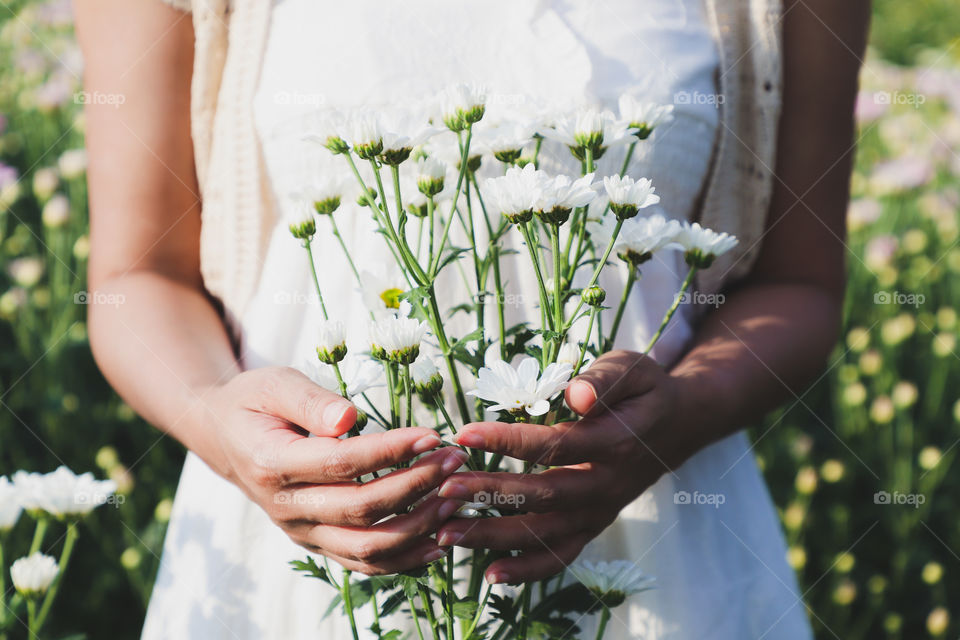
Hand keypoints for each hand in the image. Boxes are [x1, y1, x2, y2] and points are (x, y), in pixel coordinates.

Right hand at [192, 366, 467, 574]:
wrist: (225, 438)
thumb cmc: (255, 402)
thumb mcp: (275, 384)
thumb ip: (311, 401)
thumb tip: (349, 419)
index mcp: (272, 463)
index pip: (342, 463)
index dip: (391, 451)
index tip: (432, 435)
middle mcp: (286, 507)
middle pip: (361, 509)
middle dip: (416, 486)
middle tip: (455, 461)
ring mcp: (301, 532)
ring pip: (366, 548)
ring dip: (418, 527)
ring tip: (456, 498)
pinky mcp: (316, 543)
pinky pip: (363, 564)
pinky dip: (405, 559)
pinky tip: (439, 541)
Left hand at [436, 350, 693, 583]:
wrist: (676, 426)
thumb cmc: (643, 390)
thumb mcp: (633, 368)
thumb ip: (605, 379)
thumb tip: (576, 394)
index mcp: (615, 442)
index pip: (556, 445)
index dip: (508, 441)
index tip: (464, 433)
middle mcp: (607, 484)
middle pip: (544, 495)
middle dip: (490, 494)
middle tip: (445, 488)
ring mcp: (600, 510)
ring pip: (545, 532)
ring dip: (495, 536)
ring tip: (447, 533)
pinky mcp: (593, 525)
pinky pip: (562, 556)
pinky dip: (528, 570)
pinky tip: (490, 574)